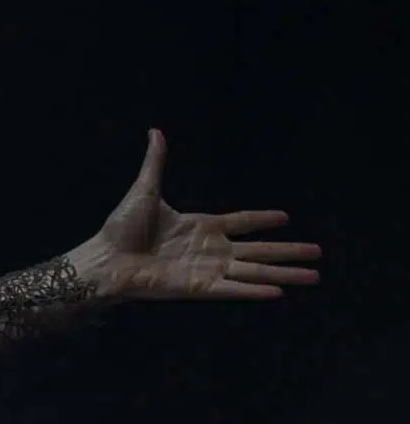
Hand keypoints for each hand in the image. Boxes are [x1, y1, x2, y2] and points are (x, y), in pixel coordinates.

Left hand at [67, 130, 320, 302]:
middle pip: (259, 251)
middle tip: (317, 254)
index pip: (240, 222)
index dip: (261, 220)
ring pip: (255, 271)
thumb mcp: (145, 190)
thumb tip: (154, 132)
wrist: (105, 259)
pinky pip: (233, 289)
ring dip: (285, 273)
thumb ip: (156, 162)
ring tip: (313, 276)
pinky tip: (279, 291)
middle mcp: (208, 249)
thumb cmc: (121, 229)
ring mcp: (206, 269)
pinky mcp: (198, 287)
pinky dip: (255, 290)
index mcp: (200, 226)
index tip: (285, 218)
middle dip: (288, 252)